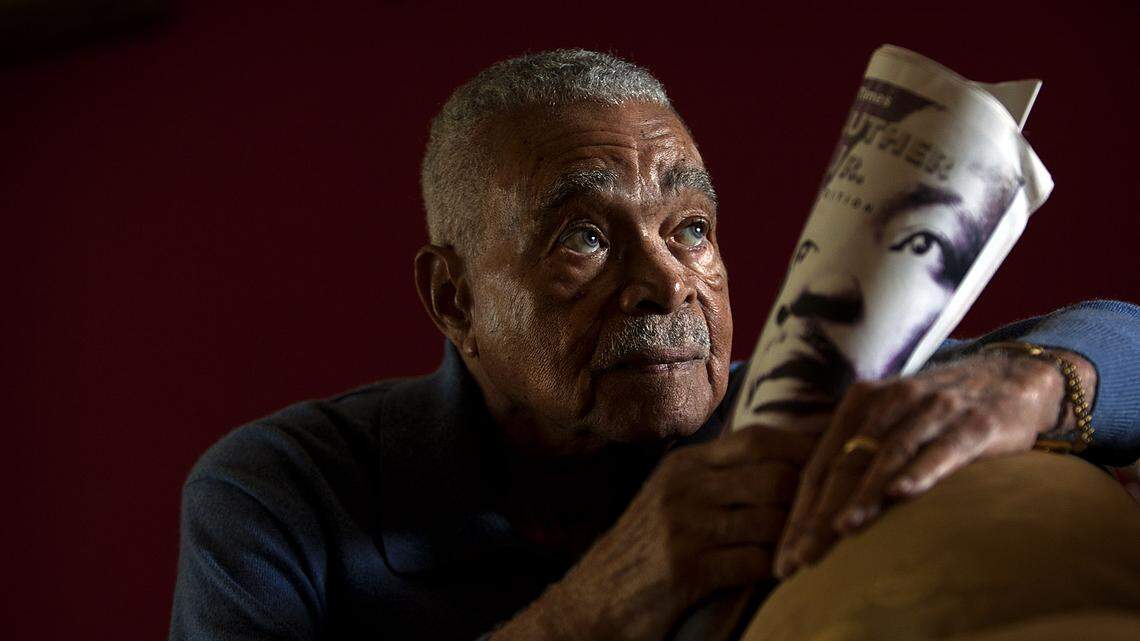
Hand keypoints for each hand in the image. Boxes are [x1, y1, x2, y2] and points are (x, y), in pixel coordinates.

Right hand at [494, 425, 814, 640]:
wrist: (595, 601)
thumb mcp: (676, 501)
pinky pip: (753, 560)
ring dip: (804, 534)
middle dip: (818, 492)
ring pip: (771, 516)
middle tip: (851, 506)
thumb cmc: (648, 553)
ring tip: (832, 541)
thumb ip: (722, 479)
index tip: (845, 458)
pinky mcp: (685, 568)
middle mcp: (684, 485)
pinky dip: (780, 567)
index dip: (808, 447)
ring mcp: (683, 525)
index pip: (761, 439)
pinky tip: (793, 573)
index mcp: (687, 464)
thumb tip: (789, 463)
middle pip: (774, 474)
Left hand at [773, 350, 1092, 578]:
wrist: (1012, 379)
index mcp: (860, 404)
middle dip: (819, 515)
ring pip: (887, 456)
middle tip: (801, 558)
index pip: (820, 465)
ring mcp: (932, 410)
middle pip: (845, 464)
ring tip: (841, 529)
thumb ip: (855, 457)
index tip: (784, 559)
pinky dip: (920, 471)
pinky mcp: (974, 423)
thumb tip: (811, 517)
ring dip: (863, 495)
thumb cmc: (939, 414)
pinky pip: (942, 450)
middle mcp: (890, 402)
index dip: (799, 512)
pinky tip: (902, 493)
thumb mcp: (890, 424)